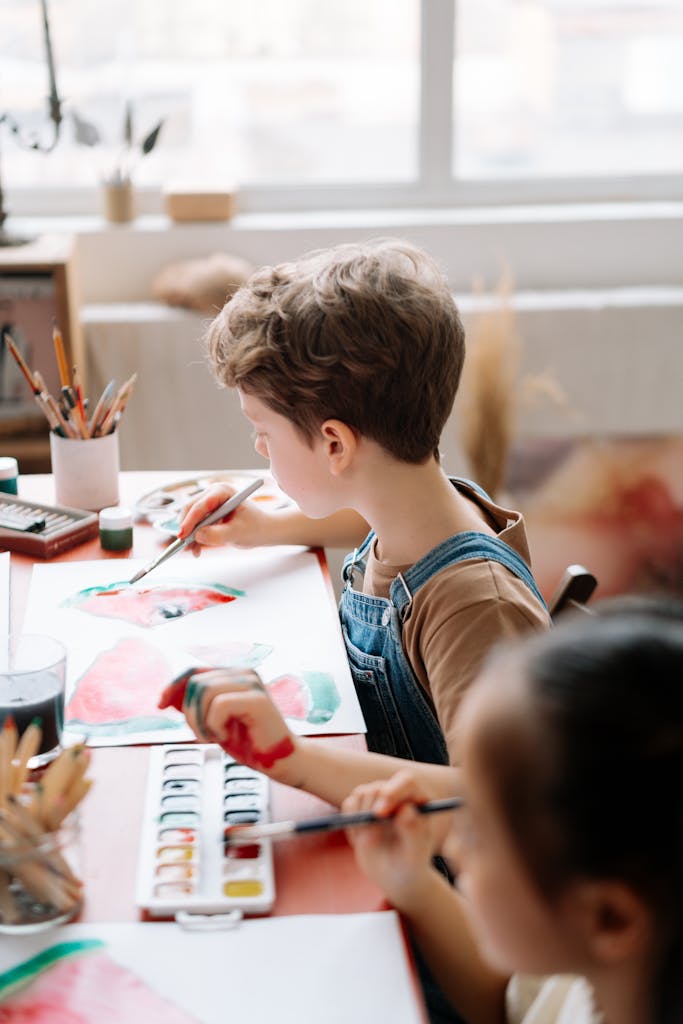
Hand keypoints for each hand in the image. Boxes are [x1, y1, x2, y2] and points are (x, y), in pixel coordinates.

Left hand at [158, 667, 299, 779]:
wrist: (282, 761)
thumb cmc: (250, 742)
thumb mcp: (213, 723)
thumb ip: (195, 707)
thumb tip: (168, 696)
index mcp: (234, 675)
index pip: (194, 670)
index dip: (173, 686)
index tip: (160, 705)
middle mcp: (243, 673)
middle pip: (195, 682)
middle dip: (189, 713)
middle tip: (204, 736)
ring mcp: (252, 683)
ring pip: (203, 691)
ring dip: (200, 721)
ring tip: (214, 736)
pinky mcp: (257, 699)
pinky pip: (218, 706)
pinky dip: (214, 726)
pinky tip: (226, 736)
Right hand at [177, 483, 271, 554]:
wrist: (261, 530)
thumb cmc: (255, 527)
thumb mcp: (238, 533)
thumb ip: (218, 535)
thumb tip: (197, 536)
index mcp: (222, 491)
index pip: (201, 505)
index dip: (190, 521)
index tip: (183, 535)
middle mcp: (213, 494)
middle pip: (190, 509)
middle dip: (186, 528)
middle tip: (183, 546)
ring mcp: (208, 504)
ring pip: (190, 518)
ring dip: (189, 536)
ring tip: (194, 551)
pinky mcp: (207, 514)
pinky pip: (194, 526)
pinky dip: (193, 538)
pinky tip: (197, 550)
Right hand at [342, 770, 444, 908]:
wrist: (396, 875)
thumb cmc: (411, 863)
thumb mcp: (416, 853)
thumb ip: (414, 831)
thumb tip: (406, 810)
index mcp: (418, 799)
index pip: (406, 782)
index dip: (392, 793)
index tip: (380, 813)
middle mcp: (398, 793)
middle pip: (378, 787)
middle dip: (371, 811)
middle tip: (370, 839)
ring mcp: (378, 798)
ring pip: (361, 793)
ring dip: (361, 820)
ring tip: (371, 843)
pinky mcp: (361, 805)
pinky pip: (349, 805)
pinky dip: (351, 825)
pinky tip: (362, 841)